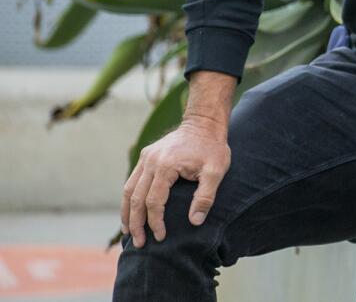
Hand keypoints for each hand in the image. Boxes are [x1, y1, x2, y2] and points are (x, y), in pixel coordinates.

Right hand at [121, 116, 230, 246]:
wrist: (204, 123)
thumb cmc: (212, 148)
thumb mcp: (216, 171)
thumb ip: (206, 197)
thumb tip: (195, 222)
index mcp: (165, 166)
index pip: (154, 202)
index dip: (155, 222)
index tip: (161, 237)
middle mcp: (150, 162)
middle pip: (136, 199)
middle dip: (136, 223)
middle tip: (140, 243)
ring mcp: (146, 158)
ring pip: (128, 190)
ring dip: (126, 213)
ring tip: (129, 232)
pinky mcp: (146, 156)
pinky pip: (132, 181)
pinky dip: (129, 198)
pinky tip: (131, 211)